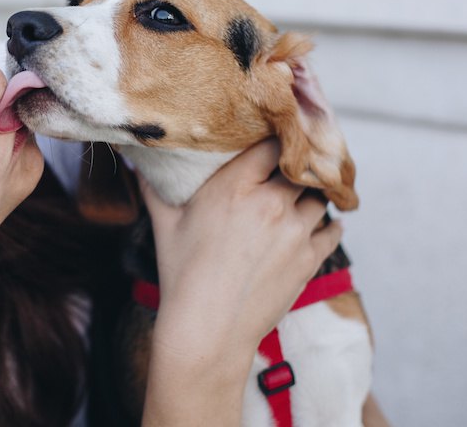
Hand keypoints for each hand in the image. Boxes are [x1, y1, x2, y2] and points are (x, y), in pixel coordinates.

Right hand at [140, 139, 342, 425]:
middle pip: (300, 168)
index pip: (273, 144)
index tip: (276, 138)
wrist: (208, 329)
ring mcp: (294, 231)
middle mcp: (271, 202)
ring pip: (318, 197)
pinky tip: (317, 225)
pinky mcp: (309, 258)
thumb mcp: (164, 224)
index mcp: (235, 187)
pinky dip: (326, 225)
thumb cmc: (181, 273)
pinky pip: (332, 229)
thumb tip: (134, 160)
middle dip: (295, 167)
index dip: (277, 138)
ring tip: (299, 199)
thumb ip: (154, 186)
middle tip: (290, 166)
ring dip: (310, 197)